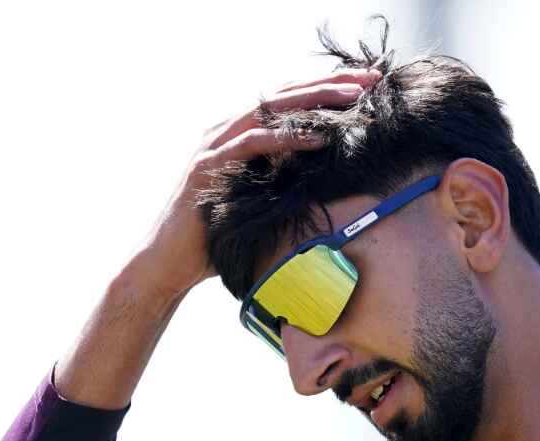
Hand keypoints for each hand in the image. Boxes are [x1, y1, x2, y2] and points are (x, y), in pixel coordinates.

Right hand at [129, 68, 381, 298]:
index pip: (287, 102)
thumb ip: (284, 183)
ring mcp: (214, 145)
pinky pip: (253, 144)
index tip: (367, 85)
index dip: (326, 90)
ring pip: (270, 109)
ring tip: (353, 97)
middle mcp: (225, 130)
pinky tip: (320, 138)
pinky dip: (287, 138)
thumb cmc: (218, 237)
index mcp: (239, 134)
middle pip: (283, 95)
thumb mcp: (260, 202)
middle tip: (370, 79)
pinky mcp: (208, 166)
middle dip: (329, 84)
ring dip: (315, 101)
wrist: (169, 262)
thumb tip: (330, 185)